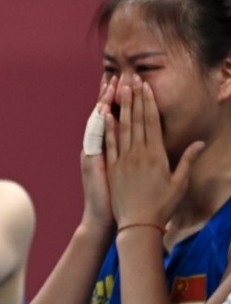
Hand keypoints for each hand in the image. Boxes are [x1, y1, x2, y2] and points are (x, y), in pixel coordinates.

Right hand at [79, 76, 116, 229]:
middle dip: (108, 95)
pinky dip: (100, 127)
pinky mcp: (93, 164)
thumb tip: (131, 137)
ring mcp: (92, 154)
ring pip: (98, 124)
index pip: (110, 118)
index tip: (122, 82)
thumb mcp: (118, 171)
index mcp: (104, 148)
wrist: (103, 218)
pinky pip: (97, 141)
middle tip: (115, 75)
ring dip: (104, 104)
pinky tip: (103, 113)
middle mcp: (95, 148)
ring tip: (111, 86)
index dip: (115, 100)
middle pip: (102, 115)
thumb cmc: (115, 199)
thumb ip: (121, 153)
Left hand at [104, 74, 203, 227]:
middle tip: (132, 78)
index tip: (147, 87)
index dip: (149, 103)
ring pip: (122, 128)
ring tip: (119, 88)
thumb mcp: (180, 184)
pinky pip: (108, 143)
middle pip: (136, 120)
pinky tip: (105, 114)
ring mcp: (122, 160)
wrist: (138, 225)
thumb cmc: (162, 206)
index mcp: (157, 156)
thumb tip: (199, 143)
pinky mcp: (111, 168)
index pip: (152, 123)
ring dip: (121, 106)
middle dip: (135, 98)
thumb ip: (187, 161)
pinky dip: (107, 127)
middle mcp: (138, 154)